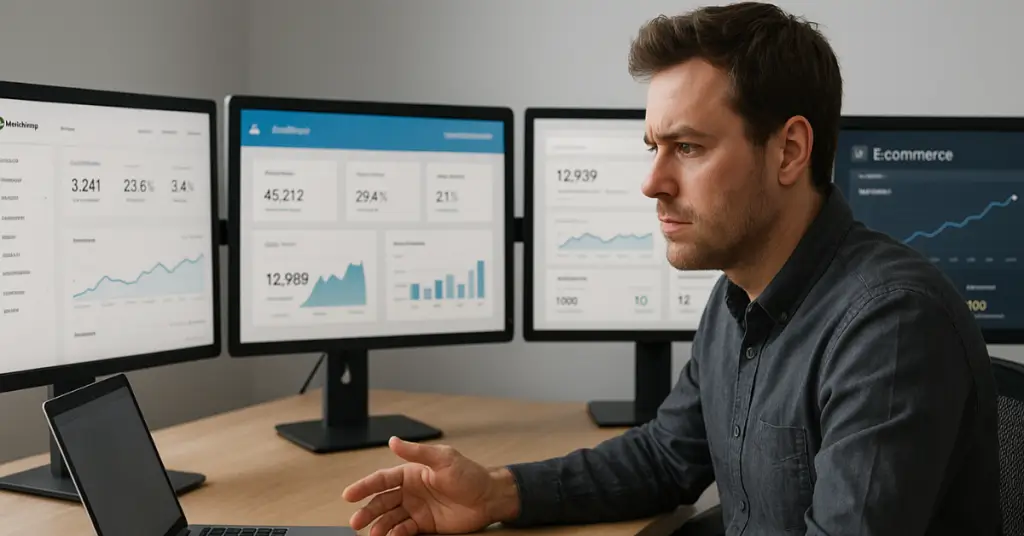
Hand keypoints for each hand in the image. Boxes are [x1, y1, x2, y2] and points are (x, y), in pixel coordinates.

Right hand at [342, 436, 519, 535]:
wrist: (488, 498)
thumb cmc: (469, 474)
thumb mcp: (443, 459)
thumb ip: (417, 453)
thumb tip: (393, 440)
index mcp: (411, 472)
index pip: (382, 479)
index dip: (364, 486)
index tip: (349, 495)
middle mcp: (410, 491)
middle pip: (382, 501)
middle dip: (367, 511)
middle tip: (356, 522)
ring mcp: (416, 509)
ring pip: (390, 518)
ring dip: (379, 526)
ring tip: (373, 534)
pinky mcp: (424, 525)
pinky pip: (405, 530)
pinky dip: (396, 534)